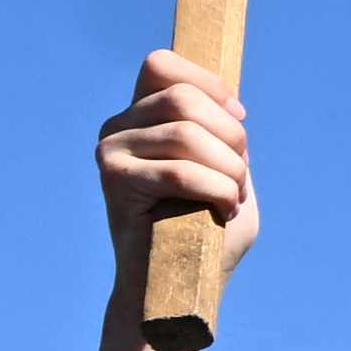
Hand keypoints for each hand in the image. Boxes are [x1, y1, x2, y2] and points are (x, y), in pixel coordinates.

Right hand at [98, 51, 254, 315]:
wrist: (180, 285)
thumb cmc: (208, 229)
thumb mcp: (225, 167)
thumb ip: (222, 132)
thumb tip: (229, 104)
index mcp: (141, 115)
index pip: (161, 65)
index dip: (207, 83)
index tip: (239, 119)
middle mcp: (118, 127)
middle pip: (183, 98)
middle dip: (229, 135)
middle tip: (240, 175)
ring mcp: (111, 153)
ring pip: (186, 134)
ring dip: (228, 169)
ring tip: (234, 198)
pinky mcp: (115, 184)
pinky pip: (179, 172)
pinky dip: (216, 190)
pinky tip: (224, 210)